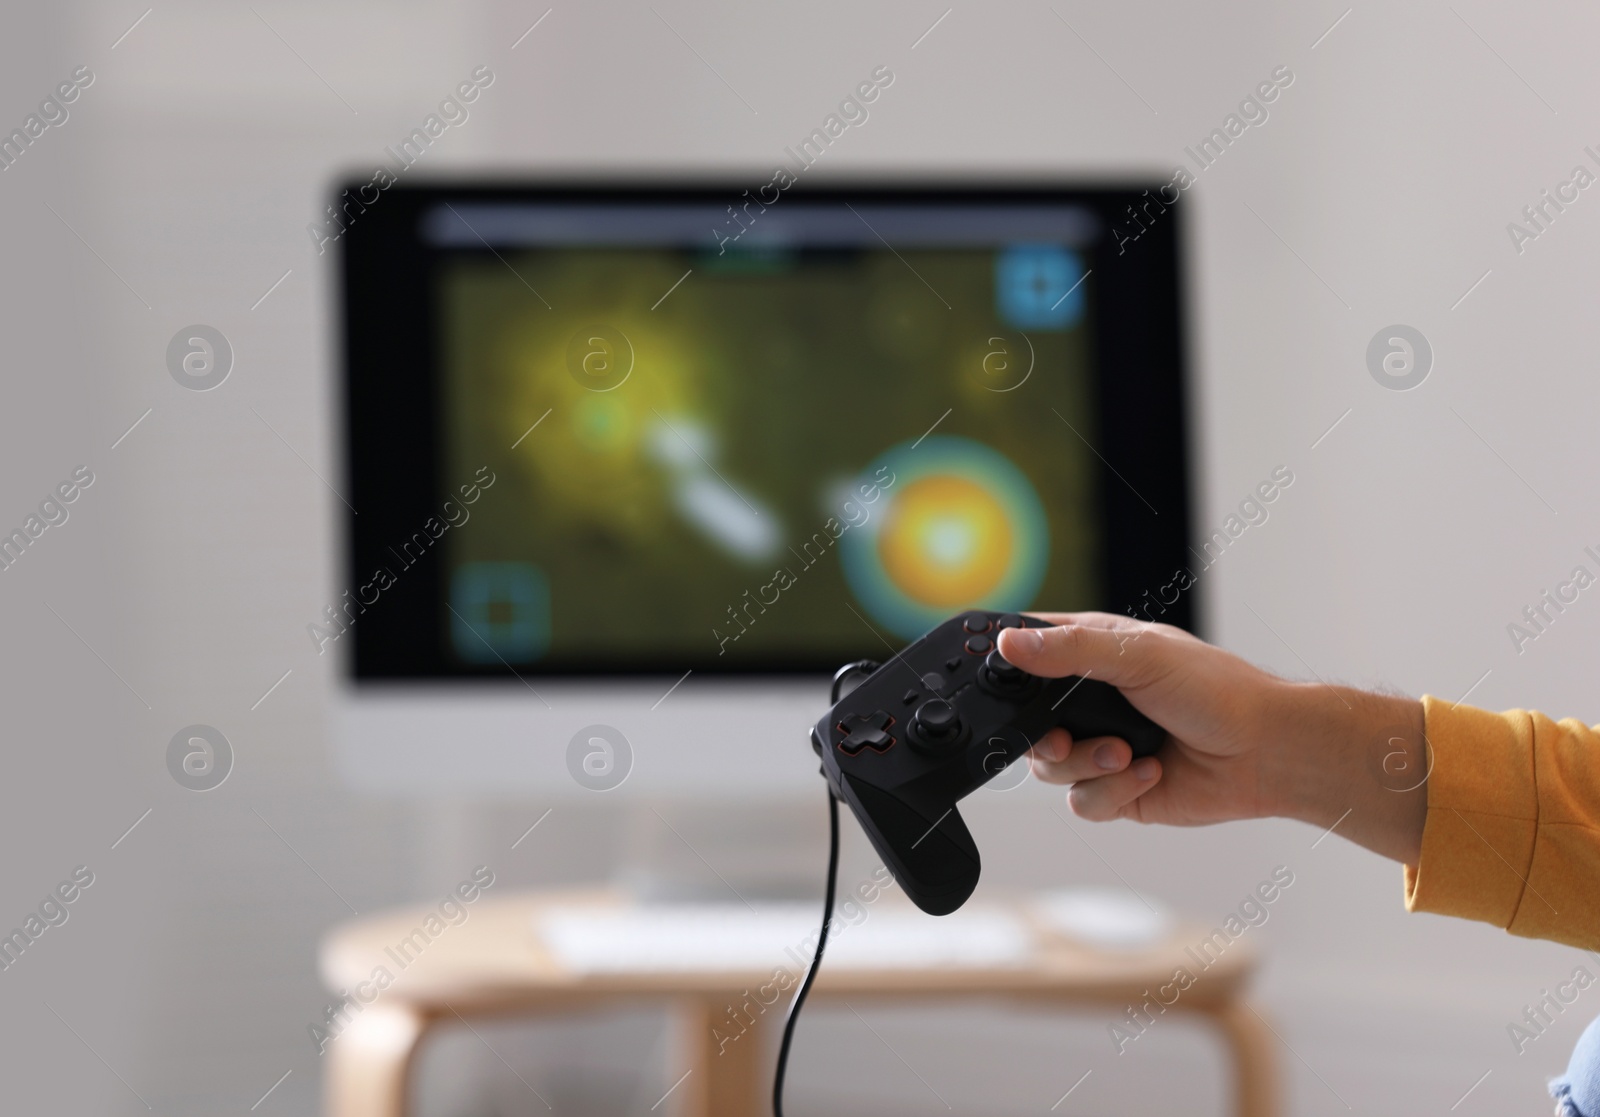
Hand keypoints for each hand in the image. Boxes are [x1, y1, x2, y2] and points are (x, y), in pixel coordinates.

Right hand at [995, 613, 1427, 863]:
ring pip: (1048, 767)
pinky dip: (1112, 791)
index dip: (1004, 664)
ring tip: (1126, 753)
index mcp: (1090, 653)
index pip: (1025, 650)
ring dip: (1086, 763)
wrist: (1266, 754)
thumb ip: (1071, 651)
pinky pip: (1082, 802)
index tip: (992, 680)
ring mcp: (1099, 745)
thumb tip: (1009, 643)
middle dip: (1041, 735)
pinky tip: (1149, 774)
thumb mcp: (1139, 655)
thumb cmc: (1217, 690)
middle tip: (1060, 736)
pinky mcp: (1116, 789)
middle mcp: (1089, 700)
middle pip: (1023, 721)